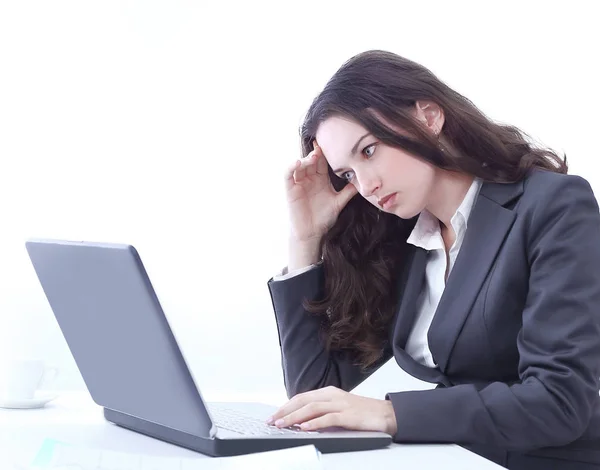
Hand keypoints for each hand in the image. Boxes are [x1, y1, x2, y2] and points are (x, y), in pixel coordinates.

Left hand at [266, 386, 397, 434]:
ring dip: (294, 417)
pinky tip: (304, 428)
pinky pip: (328, 418)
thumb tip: (301, 421)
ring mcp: (341, 404)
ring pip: (312, 408)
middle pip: (303, 401)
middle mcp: (333, 395)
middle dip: (284, 411)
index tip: (273, 415)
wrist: (387, 414)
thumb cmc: (362, 413)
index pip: (301, 397)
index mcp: (329, 392)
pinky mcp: (349, 415)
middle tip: (271, 421)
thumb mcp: (338, 409)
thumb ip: (322, 412)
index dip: (286, 406)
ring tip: (282, 425)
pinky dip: (314, 423)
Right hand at [286, 141, 357, 242]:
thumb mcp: (338, 202)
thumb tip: (362, 183)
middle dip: (315, 153)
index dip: (325, 153)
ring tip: (313, 157)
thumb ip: (348, 192)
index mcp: (320, 180)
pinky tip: (297, 163)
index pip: (322, 162)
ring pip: (299, 166)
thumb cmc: (323, 218)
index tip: (332, 143)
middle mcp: (309, 179)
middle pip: (311, 161)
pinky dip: (291, 167)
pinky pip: (288, 175)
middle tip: (321, 147)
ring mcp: (299, 184)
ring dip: (305, 159)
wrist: (312, 233)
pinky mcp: (290, 190)